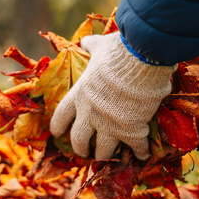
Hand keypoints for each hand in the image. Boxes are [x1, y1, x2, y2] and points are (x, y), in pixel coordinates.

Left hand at [50, 32, 175, 159]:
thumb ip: (91, 46)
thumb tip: (85, 40)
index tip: (57, 133)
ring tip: (106, 158)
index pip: (61, 116)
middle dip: (80, 148)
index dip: (58, 126)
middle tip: (84, 151)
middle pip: (79, 139)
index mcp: (80, 95)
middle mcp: (91, 114)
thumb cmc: (117, 52)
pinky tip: (141, 157)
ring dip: (104, 156)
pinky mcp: (132, 130)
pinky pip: (135, 148)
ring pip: (103, 151)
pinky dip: (139, 154)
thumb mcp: (100, 47)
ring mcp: (110, 124)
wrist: (141, 60)